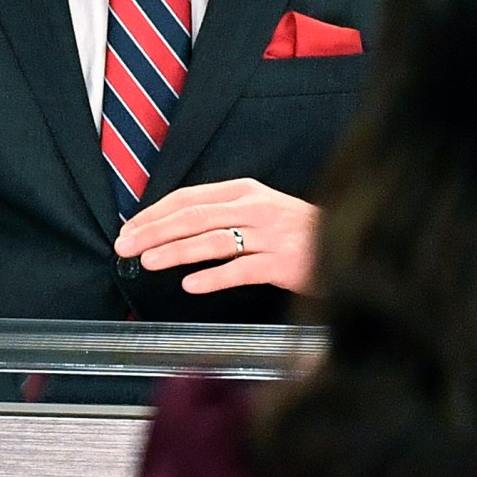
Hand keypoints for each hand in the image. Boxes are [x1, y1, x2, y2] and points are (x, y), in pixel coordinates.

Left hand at [114, 178, 317, 293]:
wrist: (351, 242)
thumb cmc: (298, 233)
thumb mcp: (261, 210)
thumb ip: (224, 214)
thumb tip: (175, 227)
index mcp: (245, 191)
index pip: (189, 197)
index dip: (155, 212)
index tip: (130, 227)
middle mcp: (256, 208)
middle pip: (194, 216)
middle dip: (155, 230)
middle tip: (126, 245)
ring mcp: (271, 235)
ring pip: (213, 240)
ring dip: (176, 251)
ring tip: (149, 261)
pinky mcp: (284, 263)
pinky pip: (242, 269)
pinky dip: (214, 277)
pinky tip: (191, 285)